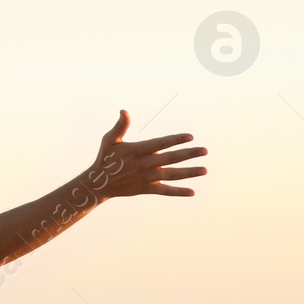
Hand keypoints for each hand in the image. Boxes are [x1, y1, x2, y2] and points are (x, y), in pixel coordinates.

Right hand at [84, 111, 207, 198]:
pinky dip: (178, 192)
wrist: (99, 183)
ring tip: (204, 170)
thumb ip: (120, 126)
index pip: (160, 143)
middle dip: (189, 154)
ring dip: (188, 173)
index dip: (175, 140)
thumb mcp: (109, 140)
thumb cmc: (106, 158)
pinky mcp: (146, 189)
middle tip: (205, 151)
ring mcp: (146, 178)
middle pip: (170, 158)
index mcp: (136, 151)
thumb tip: (124, 111)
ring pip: (171, 175)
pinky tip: (192, 192)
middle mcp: (144, 164)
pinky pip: (165, 191)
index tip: (190, 136)